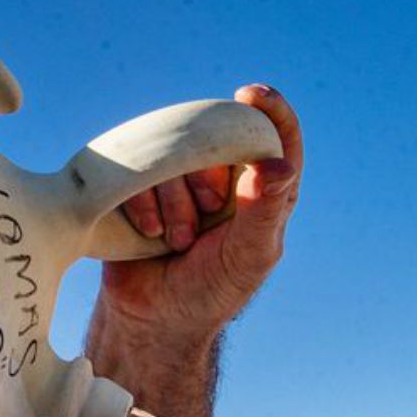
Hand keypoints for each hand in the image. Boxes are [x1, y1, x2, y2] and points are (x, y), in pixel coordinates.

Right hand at [105, 84, 301, 340]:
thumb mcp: (249, 255)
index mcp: (261, 190)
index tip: (250, 95)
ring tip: (176, 240)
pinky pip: (138, 171)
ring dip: (175, 201)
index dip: (270, 109)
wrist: (154, 320)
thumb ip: (265, 210)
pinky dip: (144, 201)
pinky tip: (150, 233)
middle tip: (206, 215)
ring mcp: (179, 180)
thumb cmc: (212, 291)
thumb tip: (279, 165)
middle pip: (217, 138)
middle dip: (208, 179)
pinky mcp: (139, 189)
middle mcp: (222, 177)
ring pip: (174, 154)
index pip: (276, 135)